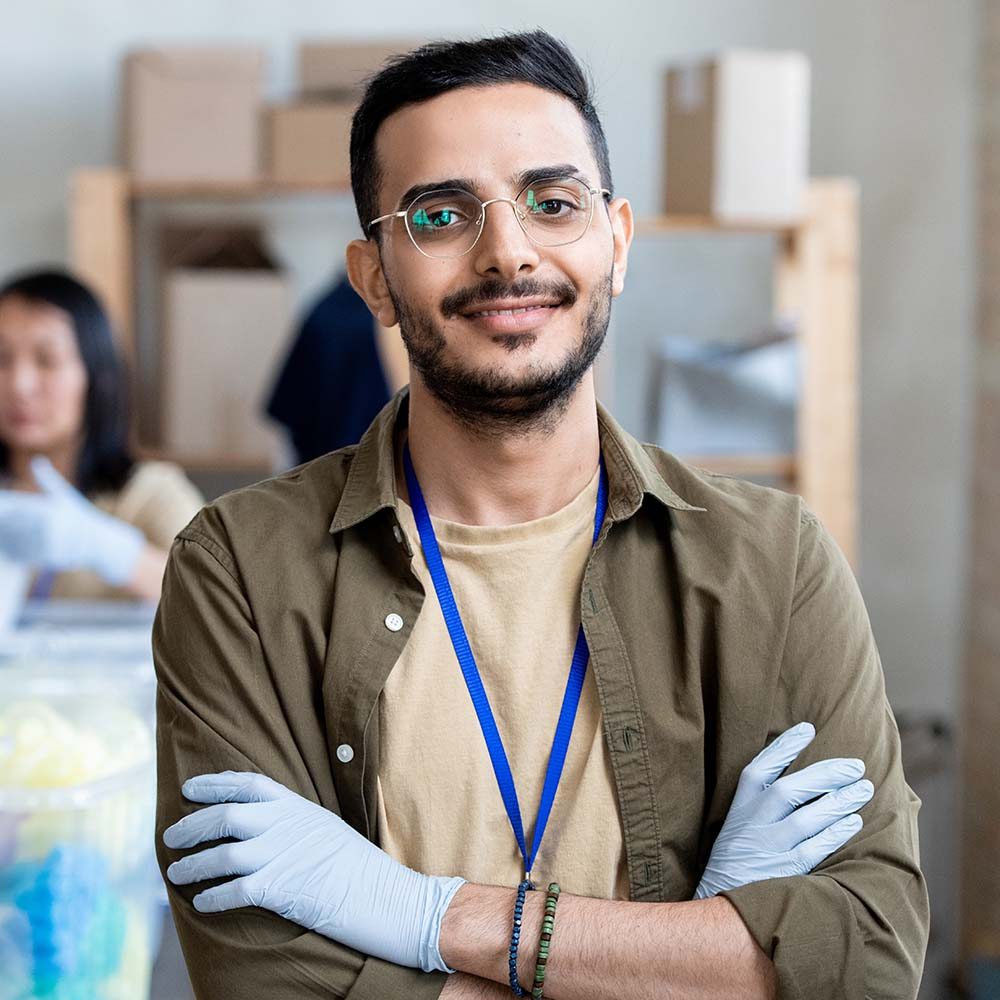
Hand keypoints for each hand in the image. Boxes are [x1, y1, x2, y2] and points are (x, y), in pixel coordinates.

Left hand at [0, 457, 143, 584]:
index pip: (17, 509)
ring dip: (5, 540)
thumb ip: (47, 479)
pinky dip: (12, 553)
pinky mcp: (50, 558)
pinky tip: (7, 549)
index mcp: (52, 509)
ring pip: (16, 542)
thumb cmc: (80, 516)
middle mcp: (51, 527)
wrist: (101, 543)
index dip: (4, 509)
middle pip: (13, 526)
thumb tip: (37, 459)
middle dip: (2, 525)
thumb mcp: (66, 496)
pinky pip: (24, 556)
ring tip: (1, 537)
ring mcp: (51, 544)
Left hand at [163, 771, 465, 972]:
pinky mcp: (280, 888)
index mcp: (298, 806)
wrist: (386, 896)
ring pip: (223, 853)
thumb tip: (265, 829)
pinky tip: (202, 903)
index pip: (249, 783)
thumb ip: (294, 823)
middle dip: (192, 825)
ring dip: (194, 865)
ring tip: (176, 874)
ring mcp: (282, 855)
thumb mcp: (326, 829)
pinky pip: (234, 890)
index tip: (190, 789)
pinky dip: (213, 897)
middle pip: (226, 815)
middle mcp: (286, 825)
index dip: (215, 783)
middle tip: (171, 837)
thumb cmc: (359, 868)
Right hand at [694, 721, 872, 898]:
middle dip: (825, 774)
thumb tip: (800, 778)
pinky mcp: (783, 873)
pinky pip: (814, 849)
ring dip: (838, 801)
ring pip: (806, 818)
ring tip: (863, 788)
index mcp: (739, 808)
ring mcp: (767, 849)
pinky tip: (853, 821)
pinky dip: (835, 833)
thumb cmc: (736, 862)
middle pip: (788, 789)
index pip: (759, 769)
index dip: (783, 748)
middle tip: (855, 765)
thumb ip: (760, 804)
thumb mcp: (737, 826)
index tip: (808, 729)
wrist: (720, 908)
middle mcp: (751, 825)